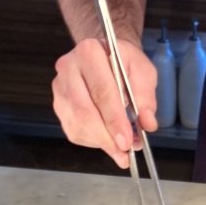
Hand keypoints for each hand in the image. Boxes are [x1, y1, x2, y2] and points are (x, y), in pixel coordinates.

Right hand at [52, 38, 158, 168]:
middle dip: (106, 137)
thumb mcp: (143, 70)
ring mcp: (59, 88)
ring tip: (120, 149)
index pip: (102, 92)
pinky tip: (107, 138)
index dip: (114, 120)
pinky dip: (92, 140)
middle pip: (84, 112)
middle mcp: (68, 69)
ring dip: (100, 142)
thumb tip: (147, 123)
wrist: (106, 55)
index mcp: (89, 53)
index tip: (127, 141)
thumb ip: (146, 96)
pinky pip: (73, 130)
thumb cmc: (124, 62)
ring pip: (77, 124)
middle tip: (124, 152)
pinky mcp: (58, 105)